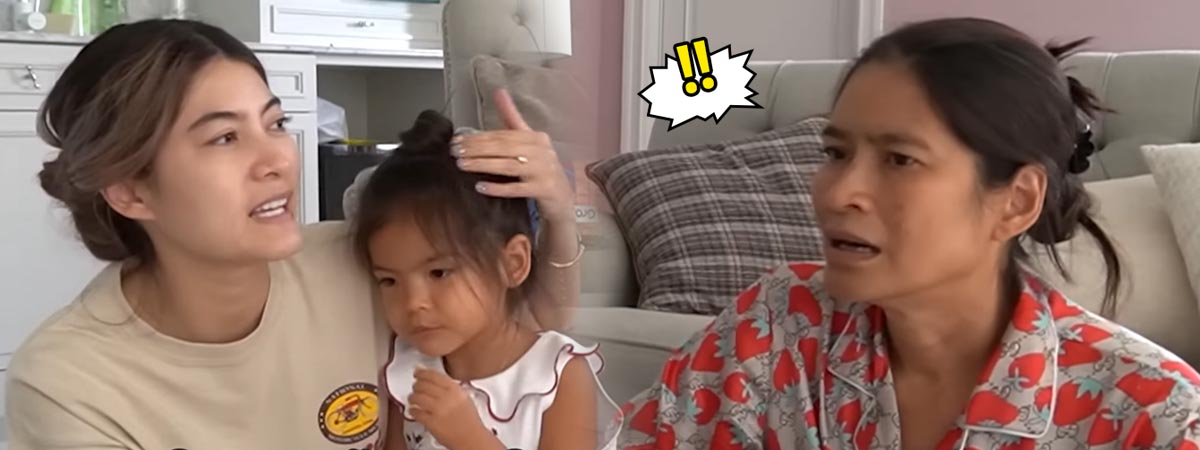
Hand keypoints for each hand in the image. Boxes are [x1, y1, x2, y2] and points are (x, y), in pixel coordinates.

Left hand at [408, 368, 497, 449]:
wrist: (471, 438)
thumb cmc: (469, 421)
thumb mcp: (465, 397)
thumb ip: (450, 387)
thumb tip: (434, 378)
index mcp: (455, 390)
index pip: (434, 375)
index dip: (422, 372)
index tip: (418, 372)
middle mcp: (446, 398)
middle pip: (423, 385)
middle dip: (416, 385)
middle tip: (415, 387)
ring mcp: (438, 410)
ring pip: (417, 397)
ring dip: (412, 398)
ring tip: (412, 399)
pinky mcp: (431, 422)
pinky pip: (416, 413)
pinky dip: (412, 411)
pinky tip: (413, 411)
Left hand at [452, 89, 574, 223]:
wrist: (562, 196)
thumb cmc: (540, 166)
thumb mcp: (528, 140)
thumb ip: (512, 117)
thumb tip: (499, 91)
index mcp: (535, 137)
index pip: (503, 135)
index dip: (479, 136)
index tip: (458, 139)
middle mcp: (542, 151)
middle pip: (504, 148)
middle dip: (477, 149)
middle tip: (455, 151)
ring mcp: (543, 171)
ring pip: (509, 166)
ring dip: (483, 164)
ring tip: (462, 165)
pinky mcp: (543, 189)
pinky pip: (517, 189)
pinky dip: (498, 188)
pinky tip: (480, 186)